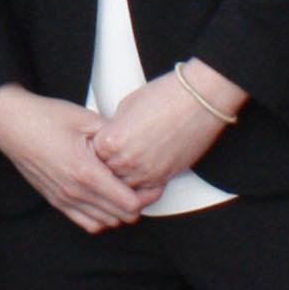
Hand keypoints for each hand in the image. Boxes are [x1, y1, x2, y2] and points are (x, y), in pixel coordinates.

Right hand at [0, 84, 151, 232]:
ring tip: (124, 190)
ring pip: (106, 222)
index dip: (147, 194)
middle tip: (143, 185)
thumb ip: (114, 136)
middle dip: (138, 203)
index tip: (153, 182)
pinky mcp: (56, 201)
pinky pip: (87, 223)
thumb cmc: (45, 117)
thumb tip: (135, 145)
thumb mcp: (86, 119)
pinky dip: (101, 216)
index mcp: (86, 172)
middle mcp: (75, 191)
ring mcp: (64, 199)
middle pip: (121, 216)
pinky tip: (104, 198)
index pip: (129, 203)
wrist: (11, 124)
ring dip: (119, 210)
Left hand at [91, 63, 241, 198]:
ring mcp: (145, 172)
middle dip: (106, 167)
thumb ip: (113, 127)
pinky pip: (145, 191)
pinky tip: (140, 176)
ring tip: (126, 167)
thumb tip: (109, 135)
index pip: (91, 156)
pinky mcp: (164, 178)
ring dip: (123, 179)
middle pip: (105, 174)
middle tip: (109, 160)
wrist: (197, 102)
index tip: (95, 150)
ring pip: (123, 187)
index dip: (93, 152)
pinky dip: (141, 185)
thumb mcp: (126, 107)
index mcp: (111, 141)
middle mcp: (126, 160)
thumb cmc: (166, 97)